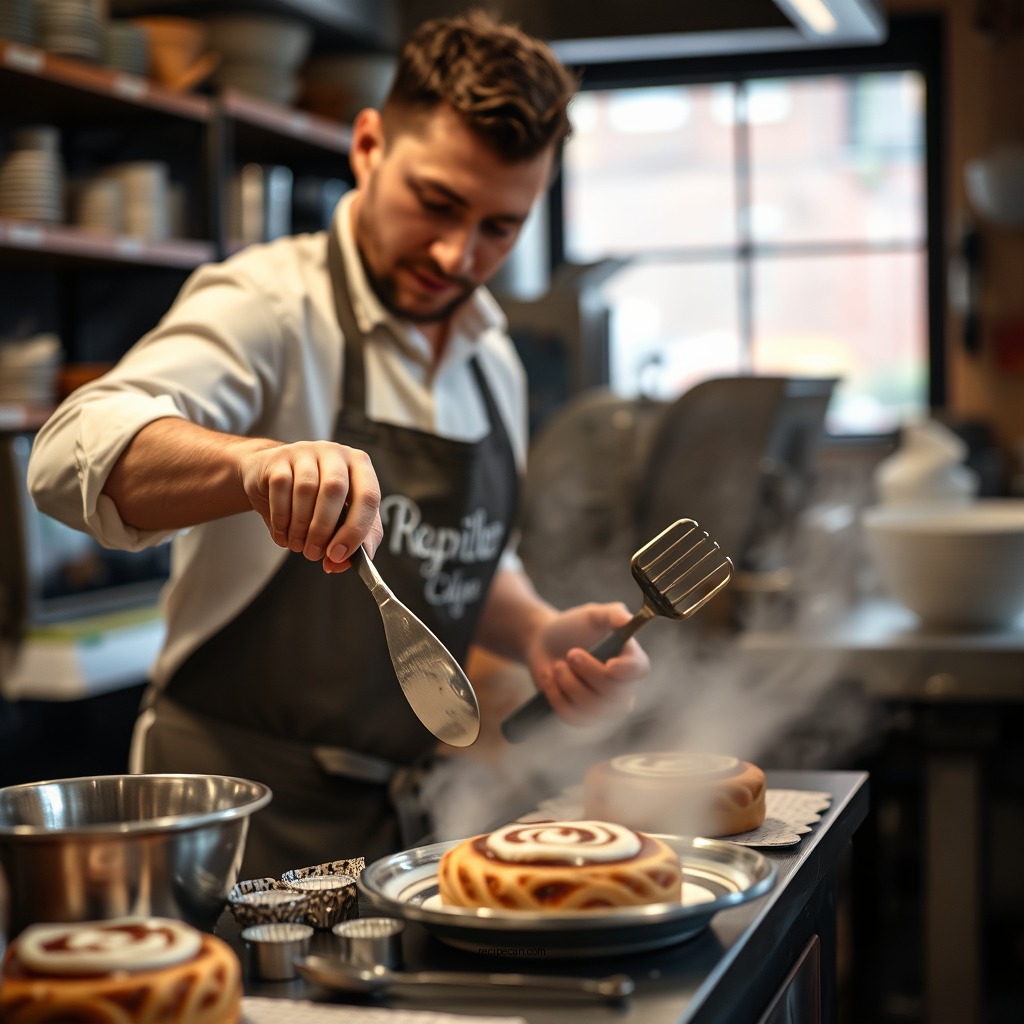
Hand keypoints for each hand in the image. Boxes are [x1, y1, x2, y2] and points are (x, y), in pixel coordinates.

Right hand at [239, 440, 382, 571]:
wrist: (272, 475)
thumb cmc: (315, 498)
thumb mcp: (342, 516)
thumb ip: (353, 541)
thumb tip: (341, 564)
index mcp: (360, 466)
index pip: (369, 497)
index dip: (355, 530)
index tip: (339, 555)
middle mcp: (336, 454)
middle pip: (335, 490)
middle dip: (323, 529)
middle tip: (314, 553)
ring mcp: (306, 452)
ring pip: (306, 490)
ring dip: (300, 527)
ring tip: (298, 545)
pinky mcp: (279, 458)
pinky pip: (281, 489)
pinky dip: (281, 519)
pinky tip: (283, 533)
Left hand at [524, 602, 649, 725]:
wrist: (544, 643)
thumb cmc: (573, 627)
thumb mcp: (593, 615)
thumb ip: (613, 614)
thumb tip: (628, 620)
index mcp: (631, 660)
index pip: (639, 670)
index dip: (627, 670)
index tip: (609, 665)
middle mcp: (624, 688)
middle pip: (614, 693)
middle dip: (588, 672)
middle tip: (570, 653)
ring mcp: (604, 707)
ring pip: (592, 707)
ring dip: (569, 683)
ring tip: (558, 666)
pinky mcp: (583, 718)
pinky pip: (573, 716)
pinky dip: (557, 697)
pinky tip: (551, 681)